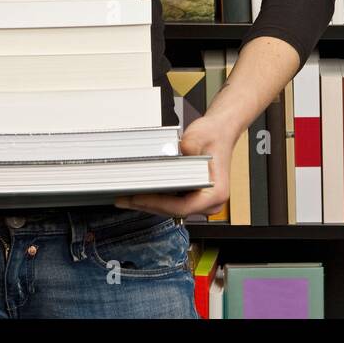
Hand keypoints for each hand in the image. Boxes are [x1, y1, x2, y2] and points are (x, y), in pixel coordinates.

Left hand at [114, 111, 236, 218]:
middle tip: (123, 198)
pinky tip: (139, 191)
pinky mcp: (192, 196)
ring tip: (125, 196)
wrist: (220, 131)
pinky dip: (155, 198)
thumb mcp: (200, 136)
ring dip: (148, 203)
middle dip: (147, 204)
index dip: (157, 204)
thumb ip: (188, 145)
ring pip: (171, 209)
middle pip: (174, 211)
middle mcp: (210, 202)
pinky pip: (172, 202)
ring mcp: (201, 201)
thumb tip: (170, 155)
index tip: (138, 197)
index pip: (183, 207)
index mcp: (216, 192)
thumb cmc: (213, 135)